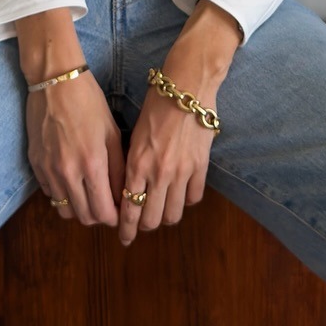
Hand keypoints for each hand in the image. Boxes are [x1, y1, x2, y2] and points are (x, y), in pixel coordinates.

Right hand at [25, 67, 124, 227]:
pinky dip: (63, 195)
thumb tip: (123, 196)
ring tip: (89, 194)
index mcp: (92, 164)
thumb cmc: (89, 103)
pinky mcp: (35, 165)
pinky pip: (50, 194)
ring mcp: (48, 170)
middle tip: (107, 204)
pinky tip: (71, 179)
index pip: (104, 212)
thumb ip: (118, 168)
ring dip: (80, 208)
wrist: (55, 82)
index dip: (115, 217)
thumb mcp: (112, 133)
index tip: (120, 209)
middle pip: (84, 217)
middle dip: (99, 216)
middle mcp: (67, 173)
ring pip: (65, 211)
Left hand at [117, 62, 219, 247]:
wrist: (186, 87)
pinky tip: (181, 194)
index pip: (130, 208)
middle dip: (145, 227)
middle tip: (142, 226)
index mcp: (137, 164)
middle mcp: (158, 173)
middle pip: (152, 219)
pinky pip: (194, 198)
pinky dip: (186, 200)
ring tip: (162, 211)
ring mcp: (182, 172)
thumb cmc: (155, 105)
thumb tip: (129, 189)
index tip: (125, 237)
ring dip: (166, 217)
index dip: (126, 228)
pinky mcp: (201, 167)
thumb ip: (132, 164)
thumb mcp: (134, 135)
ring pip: (173, 214)